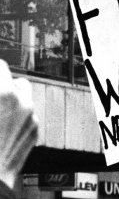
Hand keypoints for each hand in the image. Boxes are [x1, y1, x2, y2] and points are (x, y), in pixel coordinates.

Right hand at [0, 60, 36, 188]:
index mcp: (3, 95)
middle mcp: (23, 103)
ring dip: (12, 99)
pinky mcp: (35, 132)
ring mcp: (32, 118)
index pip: (0, 66)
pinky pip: (28, 115)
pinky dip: (17, 115)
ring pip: (25, 97)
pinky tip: (1, 126)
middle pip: (15, 80)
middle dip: (1, 84)